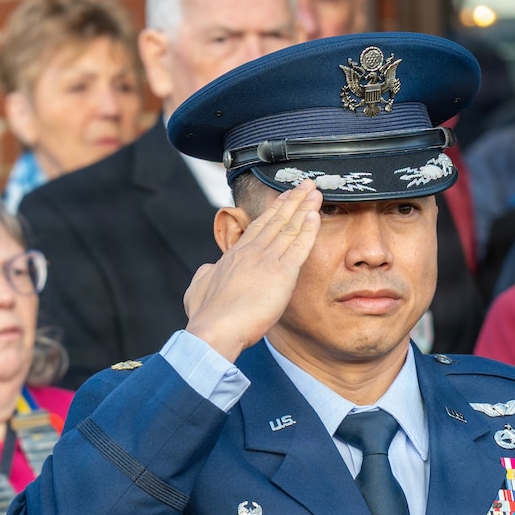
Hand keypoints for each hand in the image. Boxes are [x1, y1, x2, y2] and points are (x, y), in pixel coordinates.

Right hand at [182, 182, 320, 359]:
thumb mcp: (198, 288)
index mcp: (234, 255)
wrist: (215, 329)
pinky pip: (299, 246)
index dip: (273, 211)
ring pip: (289, 227)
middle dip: (292, 201)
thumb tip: (208, 269)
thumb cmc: (207, 315)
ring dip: (304, 208)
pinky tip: (316, 215)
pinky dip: (309, 229)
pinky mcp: (282, 273)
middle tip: (305, 186)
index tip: (284, 199)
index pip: (258, 227)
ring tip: (315, 192)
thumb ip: (205, 275)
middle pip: (276, 220)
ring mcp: (267, 260)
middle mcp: (251, 252)